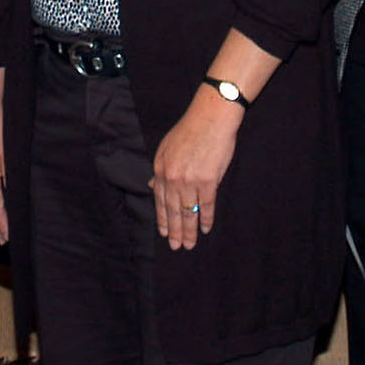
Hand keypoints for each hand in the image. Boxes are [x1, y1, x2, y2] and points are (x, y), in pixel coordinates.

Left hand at [148, 95, 240, 251]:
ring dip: (189, 231)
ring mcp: (189, 180)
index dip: (162, 219)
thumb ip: (160, 170)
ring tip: (189, 244)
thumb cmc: (190, 130)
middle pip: (173, 211)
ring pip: (188, 213)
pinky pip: (206, 206)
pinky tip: (205, 229)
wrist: (210, 118)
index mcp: (160, 169)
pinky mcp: (208, 180)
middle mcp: (172, 177)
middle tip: (176, 246)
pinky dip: (206, 219)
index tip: (163, 233)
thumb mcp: (166, 148)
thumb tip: (153, 187)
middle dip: (174, 231)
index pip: (160, 201)